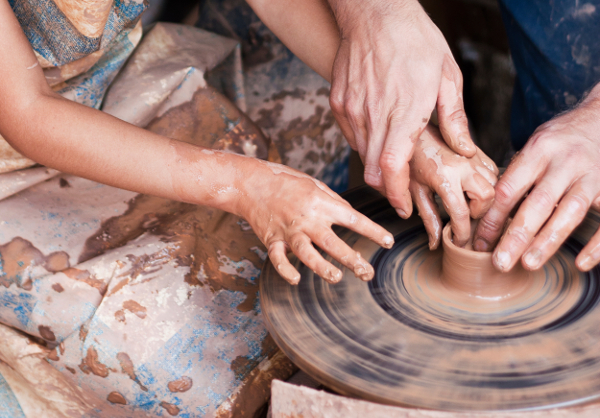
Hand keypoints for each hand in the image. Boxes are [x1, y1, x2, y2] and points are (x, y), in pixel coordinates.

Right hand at [238, 161, 393, 283]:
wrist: (252, 183)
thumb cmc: (287, 182)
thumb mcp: (315, 184)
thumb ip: (334, 202)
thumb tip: (352, 217)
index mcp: (321, 203)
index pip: (352, 219)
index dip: (372, 231)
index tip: (388, 242)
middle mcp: (306, 218)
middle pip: (332, 242)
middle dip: (351, 259)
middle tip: (367, 273)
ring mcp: (288, 230)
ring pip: (307, 252)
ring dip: (322, 267)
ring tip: (337, 277)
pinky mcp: (271, 239)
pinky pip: (278, 258)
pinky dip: (286, 270)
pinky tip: (296, 279)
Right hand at [327, 0, 475, 217]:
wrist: (374, 12)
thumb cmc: (414, 39)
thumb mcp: (447, 75)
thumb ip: (455, 119)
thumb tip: (465, 151)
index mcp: (405, 109)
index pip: (394, 167)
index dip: (397, 193)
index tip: (404, 207)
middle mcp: (374, 113)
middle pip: (373, 170)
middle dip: (388, 188)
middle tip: (402, 191)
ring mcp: (352, 108)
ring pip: (362, 154)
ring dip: (378, 163)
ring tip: (394, 153)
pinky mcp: (338, 102)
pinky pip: (350, 135)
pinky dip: (364, 142)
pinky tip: (378, 130)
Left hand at [410, 125, 497, 249]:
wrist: (414, 131)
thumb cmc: (410, 160)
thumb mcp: (415, 191)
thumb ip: (428, 218)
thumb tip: (435, 243)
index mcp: (444, 177)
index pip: (461, 213)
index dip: (462, 233)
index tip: (459, 242)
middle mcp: (463, 166)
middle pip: (487, 198)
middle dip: (479, 212)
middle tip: (465, 217)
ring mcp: (473, 157)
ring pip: (495, 184)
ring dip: (485, 199)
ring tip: (469, 203)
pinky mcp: (478, 151)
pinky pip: (494, 172)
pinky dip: (488, 184)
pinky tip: (473, 188)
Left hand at [473, 84, 599, 271]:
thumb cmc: (561, 140)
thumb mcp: (536, 146)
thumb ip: (517, 176)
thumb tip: (486, 214)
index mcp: (539, 150)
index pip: (509, 188)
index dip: (492, 218)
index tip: (479, 243)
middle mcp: (565, 161)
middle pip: (538, 202)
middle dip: (516, 235)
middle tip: (500, 262)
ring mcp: (593, 174)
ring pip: (569, 211)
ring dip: (548, 241)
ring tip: (528, 264)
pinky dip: (597, 245)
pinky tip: (581, 263)